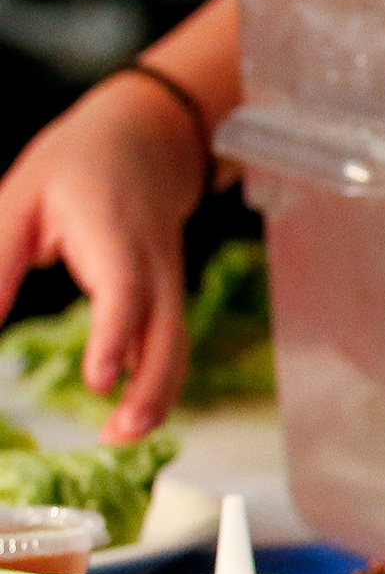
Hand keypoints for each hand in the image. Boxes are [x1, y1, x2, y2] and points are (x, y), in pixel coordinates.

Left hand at [0, 75, 207, 438]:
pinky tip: (134, 412)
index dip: (116, 335)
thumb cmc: (80, 163)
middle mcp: (153, 261)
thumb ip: (0, 262)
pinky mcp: (168, 294)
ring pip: (177, 344)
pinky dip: (160, 380)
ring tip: (124, 437)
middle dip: (153, 387)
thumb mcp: (21, 198)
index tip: (99, 380)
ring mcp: (168, 279)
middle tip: (119, 435)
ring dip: (161, 394)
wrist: (152, 135)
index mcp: (114, 230)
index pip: (125, 289)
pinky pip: (171, 341)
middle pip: (168, 330)